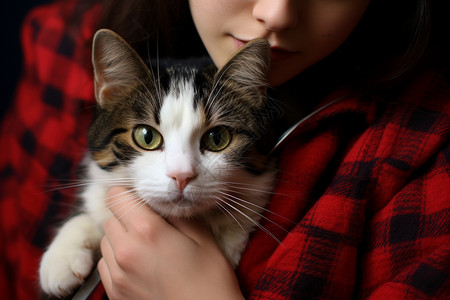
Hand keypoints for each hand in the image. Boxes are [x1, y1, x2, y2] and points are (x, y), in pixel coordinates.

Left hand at [97, 187, 243, 299]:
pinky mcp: (115, 293)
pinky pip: (105, 264)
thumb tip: (162, 202)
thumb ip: (178, 214)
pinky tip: (139, 265)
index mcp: (147, 231)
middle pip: (110, 218)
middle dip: (127, 216)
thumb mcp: (202, 238)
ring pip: (106, 241)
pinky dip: (117, 259)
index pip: (116, 197)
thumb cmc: (210, 279)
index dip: (128, 194)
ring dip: (121, 237)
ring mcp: (117, 274)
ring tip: (146, 247)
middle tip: (151, 225)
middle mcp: (126, 250)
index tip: (142, 201)